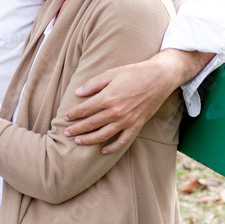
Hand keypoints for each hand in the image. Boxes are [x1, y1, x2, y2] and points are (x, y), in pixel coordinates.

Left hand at [63, 49, 212, 153]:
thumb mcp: (111, 73)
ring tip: (78, 141)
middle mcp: (115, 112)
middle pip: (91, 124)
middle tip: (65, 133)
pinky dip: (112, 148)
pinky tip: (103, 151)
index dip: (73, 114)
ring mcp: (126, 120)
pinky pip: (122, 141)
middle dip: (77, 129)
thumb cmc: (134, 73)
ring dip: (89, 139)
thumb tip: (78, 93)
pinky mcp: (136, 125)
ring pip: (103, 135)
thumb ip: (93, 84)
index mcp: (107, 98)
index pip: (85, 110)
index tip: (65, 117)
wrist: (159, 78)